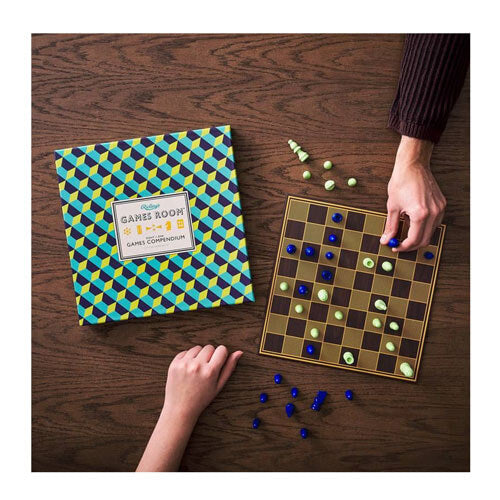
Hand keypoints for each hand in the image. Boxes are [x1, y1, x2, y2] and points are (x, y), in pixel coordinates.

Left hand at [163, 344, 242, 423]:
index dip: (221, 355)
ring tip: (197, 369)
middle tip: (206, 369)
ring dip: (198, 355)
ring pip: (197, 348)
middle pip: (209, 347)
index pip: (221, 349)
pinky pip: (185, 351)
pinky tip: (188, 369)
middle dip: (210, 355)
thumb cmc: (201, 398)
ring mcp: (184, 364)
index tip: (218, 362)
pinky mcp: (174, 364)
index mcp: (210, 372)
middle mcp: (197, 366)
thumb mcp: (219, 385)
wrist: (180, 408)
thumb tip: (239, 352)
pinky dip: (188, 358)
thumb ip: (229, 368)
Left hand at [380, 136, 445, 251]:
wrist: (413, 165)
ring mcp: (439, 209)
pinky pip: (435, 223)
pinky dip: (425, 228)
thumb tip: (386, 239)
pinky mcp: (442, 205)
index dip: (403, 247)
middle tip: (400, 244)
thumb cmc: (401, 182)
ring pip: (431, 233)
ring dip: (419, 237)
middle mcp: (433, 213)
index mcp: (420, 214)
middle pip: (425, 240)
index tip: (395, 247)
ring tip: (405, 233)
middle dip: (411, 245)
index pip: (414, 240)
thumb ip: (390, 226)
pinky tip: (414, 223)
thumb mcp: (392, 206)